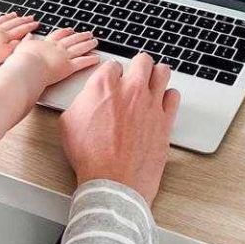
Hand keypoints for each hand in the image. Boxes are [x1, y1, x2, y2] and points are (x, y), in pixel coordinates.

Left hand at [0, 14, 38, 74]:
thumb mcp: (4, 54)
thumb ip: (15, 46)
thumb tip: (24, 40)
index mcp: (4, 36)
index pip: (20, 30)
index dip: (29, 26)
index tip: (36, 23)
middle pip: (11, 23)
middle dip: (22, 20)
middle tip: (30, 16)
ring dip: (7, 17)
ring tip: (13, 13)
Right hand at [14, 28, 100, 85]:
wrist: (28, 67)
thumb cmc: (23, 59)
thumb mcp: (22, 46)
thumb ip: (27, 40)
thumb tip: (28, 35)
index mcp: (47, 43)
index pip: (59, 35)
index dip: (66, 32)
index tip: (70, 30)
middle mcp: (58, 48)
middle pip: (72, 39)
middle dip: (81, 36)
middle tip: (88, 33)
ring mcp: (64, 56)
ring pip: (80, 48)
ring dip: (88, 44)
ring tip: (95, 41)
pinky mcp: (69, 67)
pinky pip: (82, 62)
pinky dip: (91, 59)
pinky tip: (97, 58)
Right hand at [60, 51, 179, 205]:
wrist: (113, 183)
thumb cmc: (91, 158)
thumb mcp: (69, 123)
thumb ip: (82, 101)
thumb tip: (87, 97)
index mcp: (104, 87)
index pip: (113, 64)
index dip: (112, 73)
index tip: (112, 80)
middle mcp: (130, 90)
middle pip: (142, 60)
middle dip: (138, 66)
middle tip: (135, 74)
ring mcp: (151, 104)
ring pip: (163, 71)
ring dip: (156, 75)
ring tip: (152, 83)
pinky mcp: (165, 120)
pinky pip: (174, 96)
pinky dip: (168, 97)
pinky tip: (161, 103)